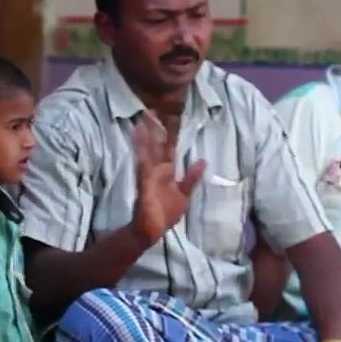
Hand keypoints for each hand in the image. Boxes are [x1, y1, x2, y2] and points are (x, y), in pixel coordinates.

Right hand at [129, 111, 206, 241]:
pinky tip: (137, 137)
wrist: (151, 231)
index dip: (171, 133)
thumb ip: (192, 177)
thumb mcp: (184, 194)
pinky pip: (143, 163)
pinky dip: (140, 150)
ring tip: (142, 120)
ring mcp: (149, 174)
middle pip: (156, 145)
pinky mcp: (144, 181)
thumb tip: (203, 160)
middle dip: (155, 128)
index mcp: (167, 171)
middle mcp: (157, 169)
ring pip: (148, 151)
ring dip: (145, 136)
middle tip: (151, 110)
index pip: (169, 148)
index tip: (171, 117)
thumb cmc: (166, 214)